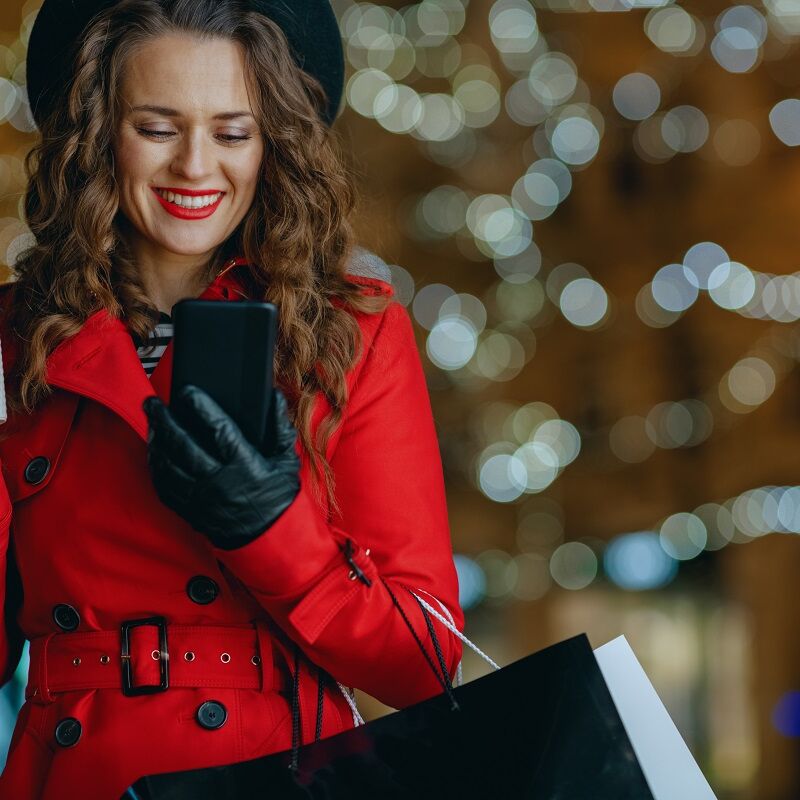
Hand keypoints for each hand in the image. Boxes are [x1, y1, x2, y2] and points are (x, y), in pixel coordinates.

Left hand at [142, 385, 300, 549]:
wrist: (270, 539)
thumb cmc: (279, 497)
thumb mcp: (286, 461)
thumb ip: (279, 428)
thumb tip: (275, 398)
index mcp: (245, 466)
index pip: (219, 430)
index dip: (201, 408)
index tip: (188, 392)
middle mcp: (220, 482)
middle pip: (183, 446)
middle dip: (164, 420)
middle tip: (152, 402)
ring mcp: (202, 498)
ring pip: (169, 466)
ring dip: (156, 442)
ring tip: (151, 423)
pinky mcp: (191, 511)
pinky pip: (165, 488)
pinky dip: (156, 468)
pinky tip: (155, 453)